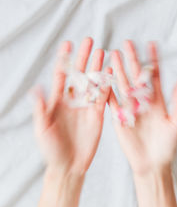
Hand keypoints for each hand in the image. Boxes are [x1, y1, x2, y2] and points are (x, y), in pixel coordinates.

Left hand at [33, 37, 111, 173]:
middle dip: (83, 57)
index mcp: (57, 101)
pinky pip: (103, 97)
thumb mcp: (42, 128)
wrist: (68, 165)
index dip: (64, 60)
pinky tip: (111, 73)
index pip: (61, 75)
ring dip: (97, 67)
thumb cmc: (51, 149)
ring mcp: (86, 107)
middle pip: (79, 74)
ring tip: (102, 52)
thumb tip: (36, 88)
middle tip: (89, 41)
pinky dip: (107, 85)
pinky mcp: (97, 115)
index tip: (68, 44)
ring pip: (92, 83)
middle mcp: (72, 100)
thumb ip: (41, 108)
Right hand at [109, 40, 176, 174]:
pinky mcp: (118, 117)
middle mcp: (142, 101)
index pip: (154, 76)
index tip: (150, 44)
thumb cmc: (166, 145)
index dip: (153, 60)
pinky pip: (111, 102)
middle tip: (126, 43)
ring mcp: (129, 108)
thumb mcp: (175, 123)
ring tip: (112, 54)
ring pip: (122, 85)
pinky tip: (104, 77)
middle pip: (135, 76)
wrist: (151, 163)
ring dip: (118, 70)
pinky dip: (108, 90)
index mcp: (157, 101)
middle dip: (131, 59)